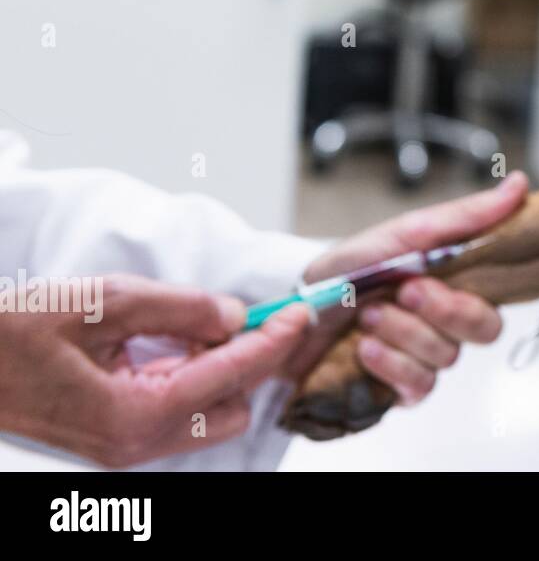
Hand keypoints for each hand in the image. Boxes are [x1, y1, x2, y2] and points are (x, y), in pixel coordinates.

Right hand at [0, 274, 310, 467]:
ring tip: (202, 323)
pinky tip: (176, 340)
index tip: (299, 311)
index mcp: (134, 416)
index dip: (272, 341)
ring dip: (220, 368)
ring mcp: (123, 445)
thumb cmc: (11, 333)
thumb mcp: (102, 302)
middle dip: (251, 362)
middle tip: (248, 314)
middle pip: (232, 408)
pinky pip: (177, 410)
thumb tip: (234, 314)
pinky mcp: (114, 436)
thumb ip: (178, 308)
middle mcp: (135, 443)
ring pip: (208, 413)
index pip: (231, 377)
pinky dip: (192, 375)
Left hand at [292, 172, 528, 404]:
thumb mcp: (407, 232)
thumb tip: (521, 184)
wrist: (298, 305)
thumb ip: (466, 215)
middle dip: (440, 312)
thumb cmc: (352, 267)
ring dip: (400, 332)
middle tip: (401, 292)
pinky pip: (418, 386)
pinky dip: (388, 363)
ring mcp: (428, 358)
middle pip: (484, 331)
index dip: (471, 298)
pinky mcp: (404, 388)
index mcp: (457, 285)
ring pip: (445, 356)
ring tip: (365, 316)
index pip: (499, 299)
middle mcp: (448, 324)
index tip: (425, 277)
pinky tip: (364, 348)